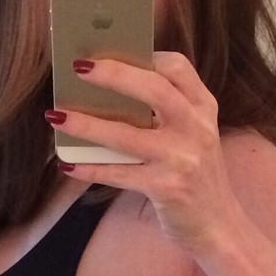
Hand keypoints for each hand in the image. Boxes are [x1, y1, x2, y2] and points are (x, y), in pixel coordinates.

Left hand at [49, 53, 242, 254]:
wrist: (218, 227)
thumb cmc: (195, 176)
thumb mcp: (192, 136)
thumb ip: (166, 112)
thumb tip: (106, 91)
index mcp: (203, 108)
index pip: (176, 67)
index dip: (143, 54)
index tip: (110, 49)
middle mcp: (196, 128)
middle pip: (154, 89)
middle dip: (112, 75)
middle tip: (77, 67)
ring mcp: (182, 158)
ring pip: (126, 134)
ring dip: (87, 124)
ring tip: (56, 116)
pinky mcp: (166, 187)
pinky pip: (118, 173)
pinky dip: (90, 168)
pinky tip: (68, 164)